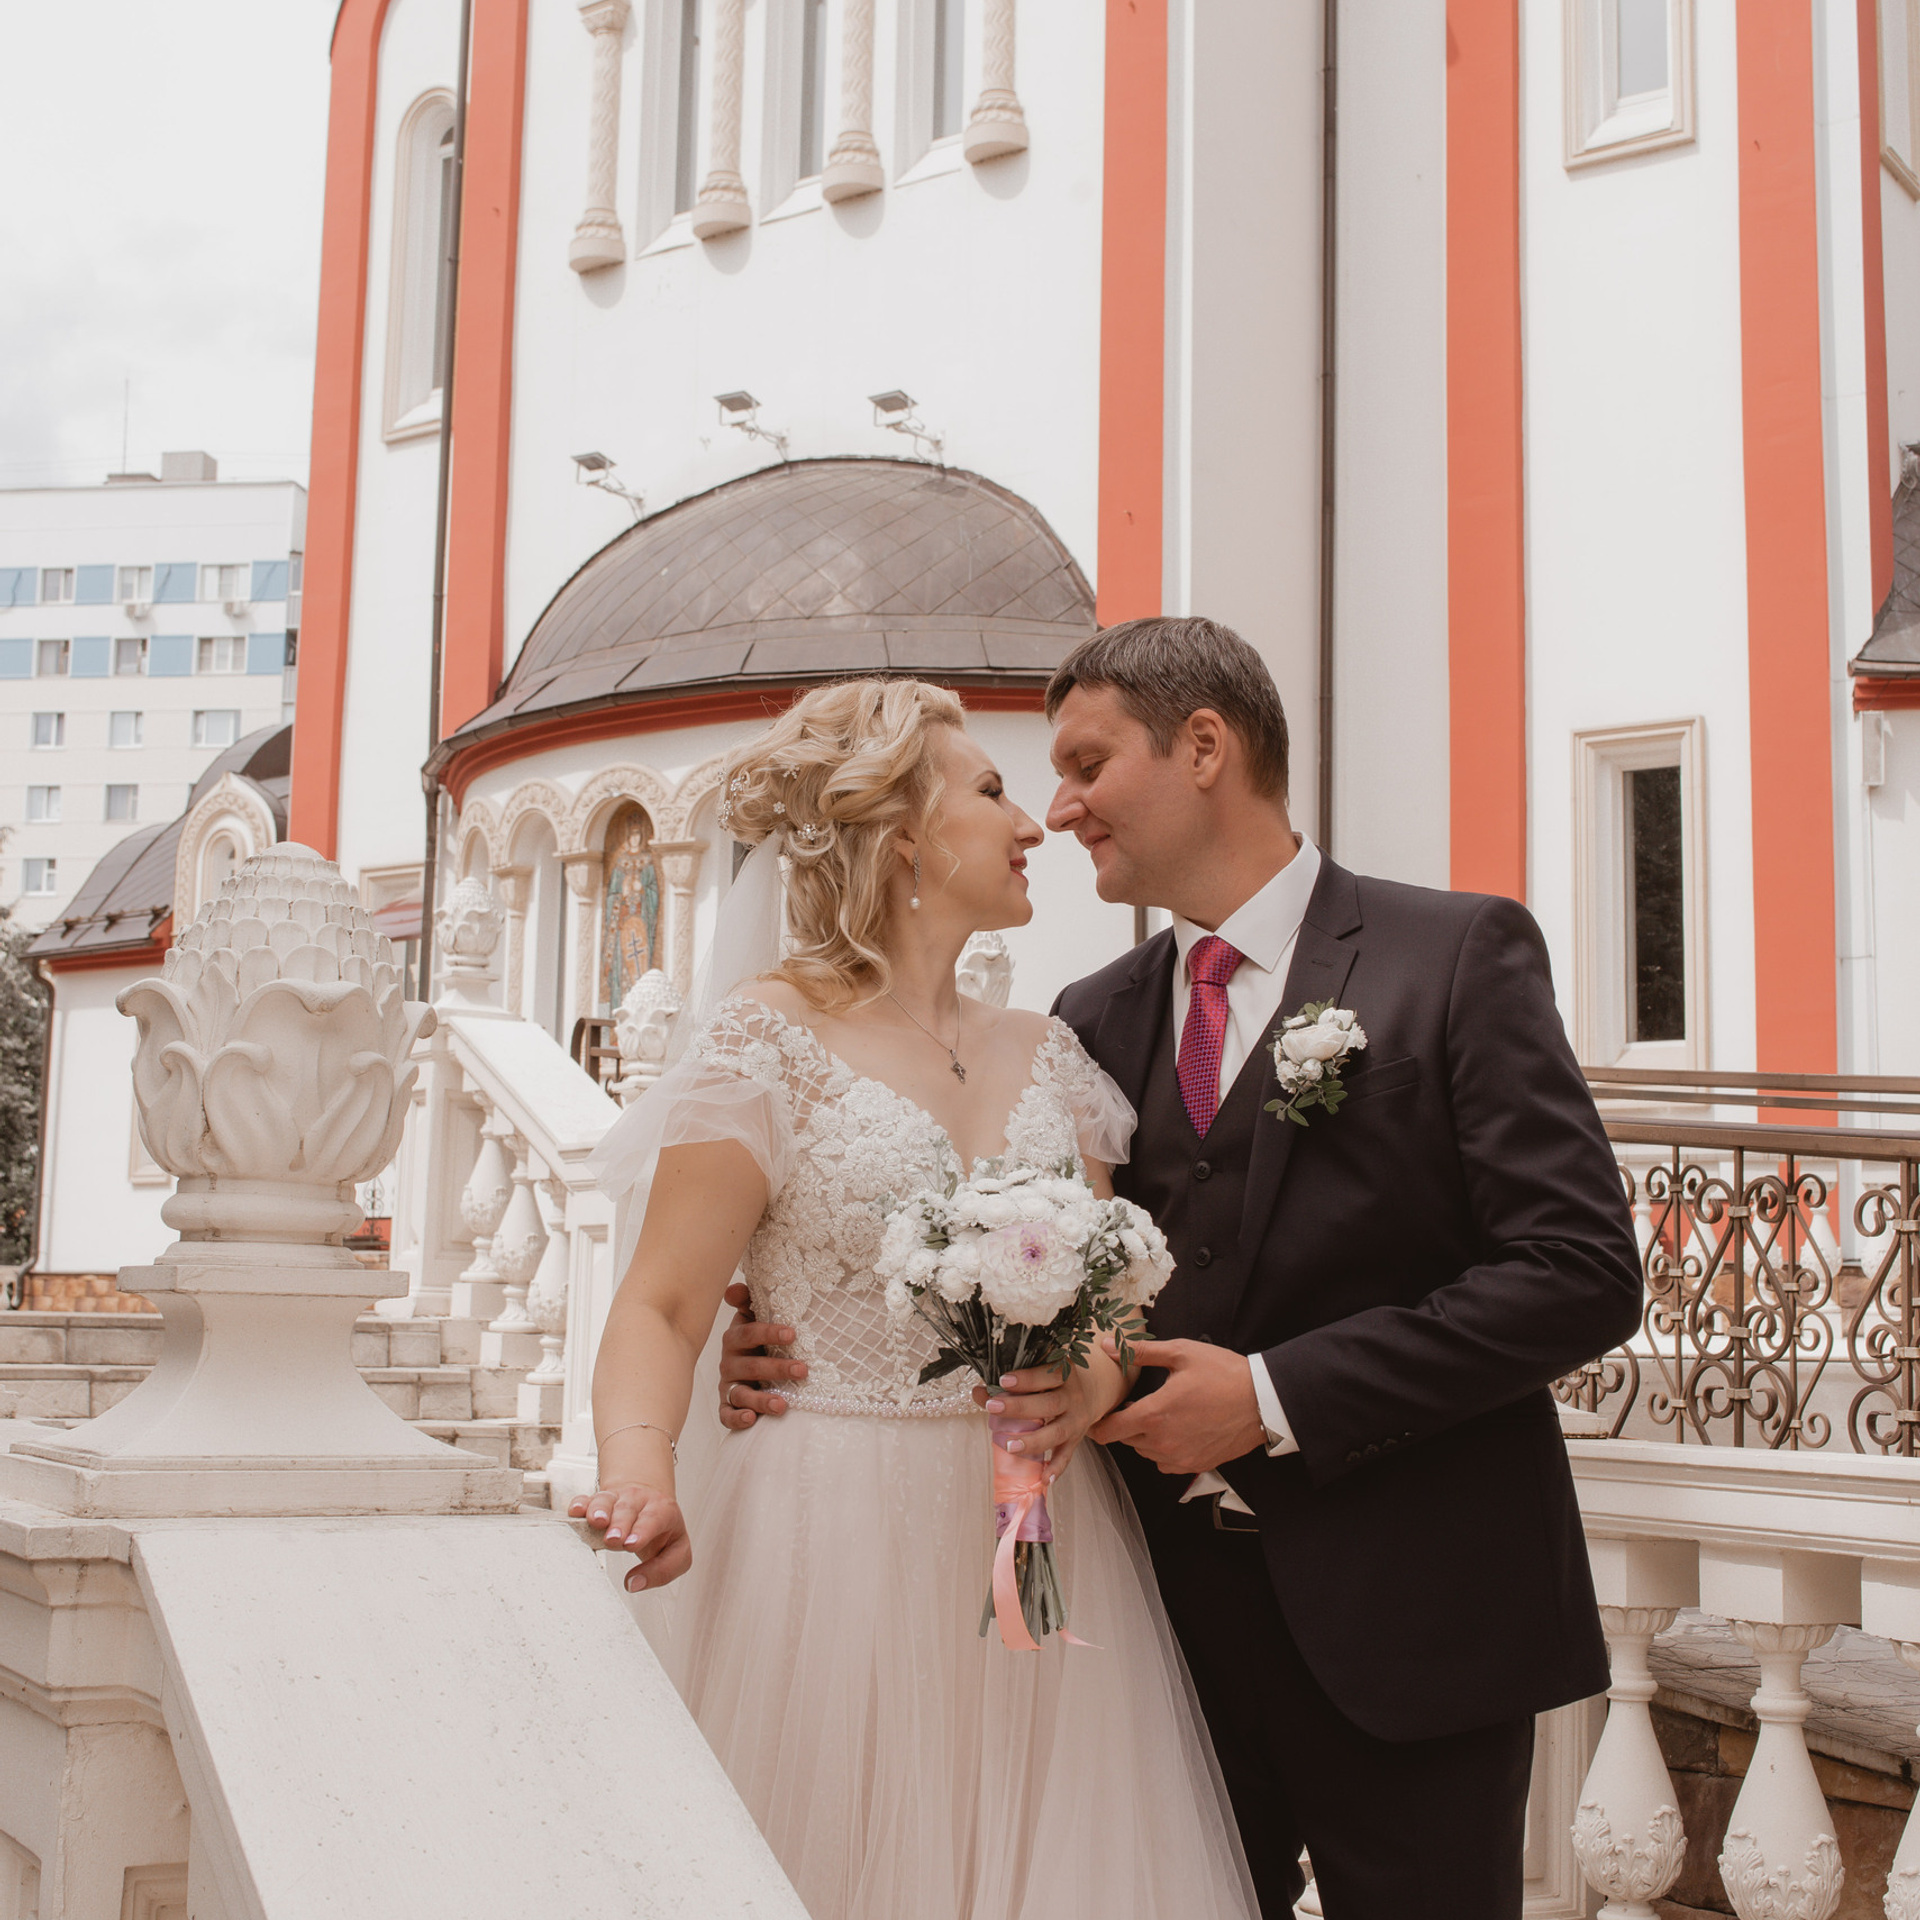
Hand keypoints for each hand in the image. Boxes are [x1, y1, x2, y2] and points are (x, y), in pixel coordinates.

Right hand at [567, 1483, 690, 1591]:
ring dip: (599, 1510)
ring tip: (595, 1522)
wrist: (651, 1503)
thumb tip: (634, 1584)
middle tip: (613, 1539)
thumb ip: (663, 1570)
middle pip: (628, 1510)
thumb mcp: (677, 1552)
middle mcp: (639, 1501)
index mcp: (663, 1511)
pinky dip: (580, 1504)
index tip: (631, 1545)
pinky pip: (588, 1499)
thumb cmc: (664, 1533)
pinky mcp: (599, 1501)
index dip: (643, 1531)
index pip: (654, 1519)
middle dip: (620, 1524)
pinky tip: (576, 1511)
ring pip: (607, 1500)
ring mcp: (618, 1499)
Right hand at [716, 1280, 806, 1428]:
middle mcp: (730, 1362)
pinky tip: (751, 1419)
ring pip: (741, 1394)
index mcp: (736, 1338)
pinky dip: (736, 1418)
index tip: (792, 1333)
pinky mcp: (727, 1406)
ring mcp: (728, 1385)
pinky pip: (727, 1414)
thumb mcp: (754, 1317)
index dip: (769, 1333)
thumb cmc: (757, 1339)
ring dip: (761, 1399)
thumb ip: (748, 1301)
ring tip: (782, 1405)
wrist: (747, 1368)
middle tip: (802, 1370)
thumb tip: (732, 1289)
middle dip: (777, 1369)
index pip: (749, 1333)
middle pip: (750, 1366)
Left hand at [971, 1360, 1119, 1482]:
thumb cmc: (1054, 1380)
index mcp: (1063, 1374)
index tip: (1003, 1380)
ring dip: (1033, 1441)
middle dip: (1020, 1407)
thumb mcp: (1040, 1372)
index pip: (1047, 1374)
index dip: (1026, 1378)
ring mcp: (1075, 1420)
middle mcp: (1072, 1397)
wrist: (1092, 1391)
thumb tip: (978, 1392)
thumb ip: (1010, 1381)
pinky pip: (1067, 1456)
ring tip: (1009, 1446)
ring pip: (1056, 1432)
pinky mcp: (1076, 1440)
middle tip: (993, 1407)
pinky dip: (1056, 1468)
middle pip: (1048, 1404)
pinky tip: (1044, 1479)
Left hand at [1088, 1337, 1263, 1474]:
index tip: (1096, 1415)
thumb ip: (1141, 1352)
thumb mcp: (1181, 1353)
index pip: (1108, 1431)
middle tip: (1133, 1404)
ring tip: (1158, 1414)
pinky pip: (1165, 1463)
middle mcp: (1163, 1442)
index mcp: (1155, 1414)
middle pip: (1125, 1440)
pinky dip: (1162, 1450)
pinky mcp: (1196, 1465)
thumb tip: (1109, 1346)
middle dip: (1124, 1423)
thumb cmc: (1224, 1374)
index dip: (1097, 1424)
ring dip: (1143, 1436)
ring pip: (1145, 1452)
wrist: (1262, 1402)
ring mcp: (1180, 1457)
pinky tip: (1174, 1431)